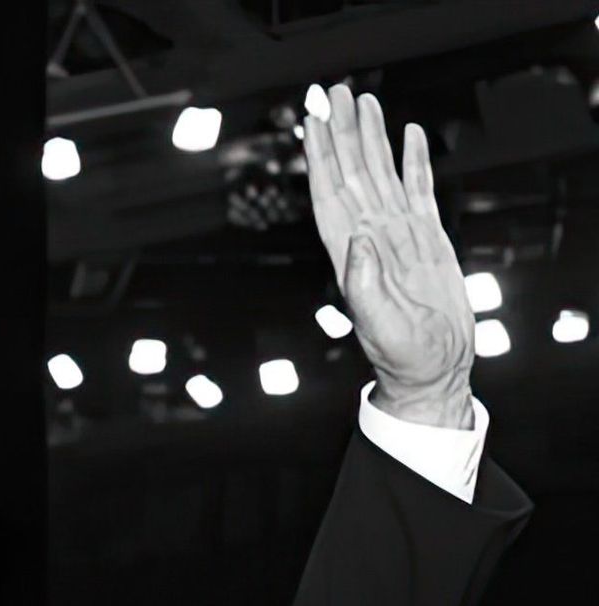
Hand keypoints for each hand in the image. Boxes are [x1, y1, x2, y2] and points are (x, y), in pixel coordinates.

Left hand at [305, 85, 474, 427]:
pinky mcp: (428, 242)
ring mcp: (400, 238)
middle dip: (342, 134)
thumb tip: (359, 239)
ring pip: (381, 176)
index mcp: (353, 257)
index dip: (320, 158)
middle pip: (352, 175)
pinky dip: (414, 162)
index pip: (330, 196)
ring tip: (365, 103)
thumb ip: (365, 286)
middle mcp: (371, 240)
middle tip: (335, 93)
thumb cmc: (405, 359)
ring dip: (371, 140)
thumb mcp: (381, 327)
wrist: (434, 370)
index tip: (312, 123)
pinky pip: (418, 191)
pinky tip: (410, 136)